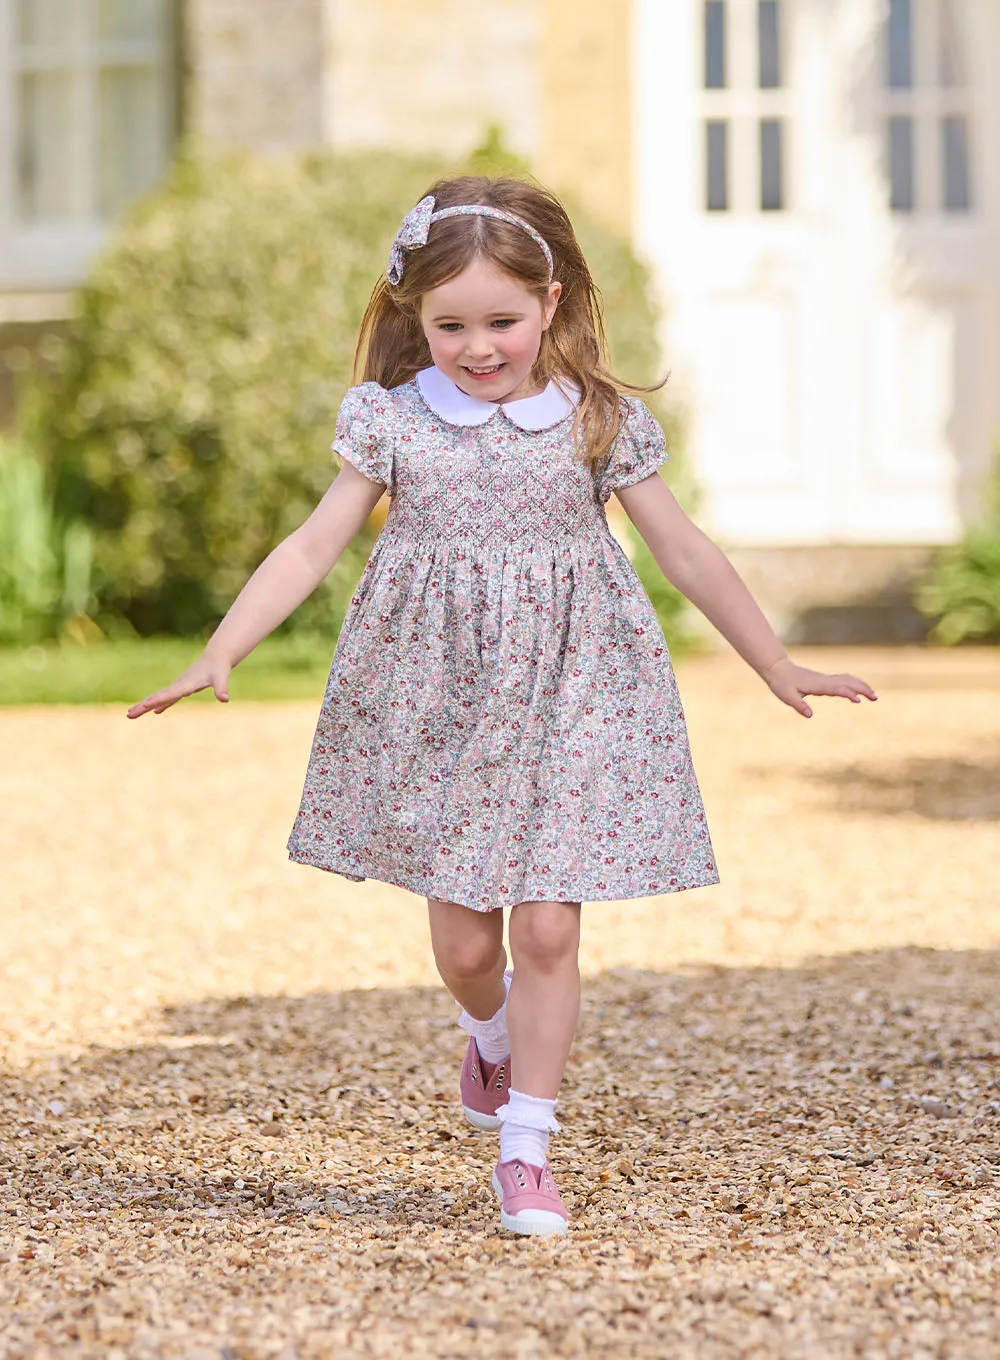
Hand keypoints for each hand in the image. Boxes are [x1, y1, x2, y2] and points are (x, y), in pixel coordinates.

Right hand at [126, 652, 231, 718]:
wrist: (215, 657)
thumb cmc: (219, 668)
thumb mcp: (221, 678)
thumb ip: (221, 688)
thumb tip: (224, 699)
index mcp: (185, 684)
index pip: (169, 694)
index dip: (157, 701)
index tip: (145, 706)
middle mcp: (178, 686)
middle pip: (158, 697)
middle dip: (143, 706)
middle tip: (129, 714)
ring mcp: (178, 687)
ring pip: (159, 697)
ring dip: (145, 706)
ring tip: (131, 714)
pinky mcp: (182, 688)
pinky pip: (168, 698)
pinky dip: (160, 704)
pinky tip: (156, 711)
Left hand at [761, 656, 877, 718]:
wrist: (778, 669)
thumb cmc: (782, 684)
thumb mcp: (787, 697)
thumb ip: (799, 705)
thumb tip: (810, 715)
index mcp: (817, 685)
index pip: (836, 688)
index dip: (848, 693)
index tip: (859, 700)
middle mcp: (824, 680)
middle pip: (847, 682)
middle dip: (862, 688)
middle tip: (876, 698)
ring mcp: (825, 679)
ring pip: (847, 679)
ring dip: (861, 685)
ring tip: (873, 695)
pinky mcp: (824, 680)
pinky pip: (843, 680)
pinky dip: (854, 683)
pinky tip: (859, 690)